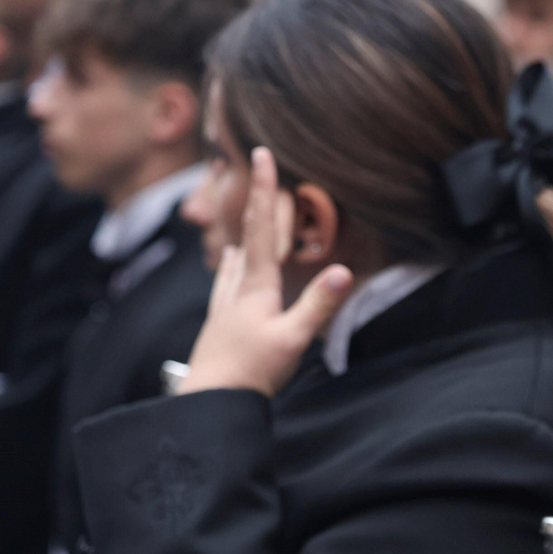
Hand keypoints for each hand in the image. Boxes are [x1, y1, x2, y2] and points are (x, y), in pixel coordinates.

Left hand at [177, 147, 351, 396]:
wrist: (209, 400)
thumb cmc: (252, 372)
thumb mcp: (294, 339)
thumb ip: (319, 304)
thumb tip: (344, 270)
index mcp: (256, 286)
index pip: (263, 228)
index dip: (265, 191)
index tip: (262, 153)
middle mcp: (237, 289)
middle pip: (248, 236)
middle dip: (257, 204)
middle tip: (259, 173)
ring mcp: (225, 306)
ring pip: (232, 260)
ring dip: (242, 234)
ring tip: (244, 220)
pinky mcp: (221, 324)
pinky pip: (225, 284)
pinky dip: (229, 267)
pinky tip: (226, 269)